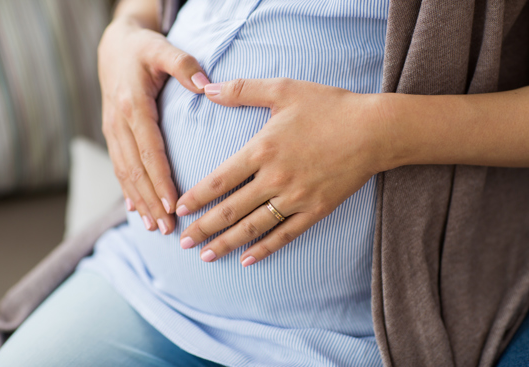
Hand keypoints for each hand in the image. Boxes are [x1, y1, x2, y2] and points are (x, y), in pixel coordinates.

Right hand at [98, 16, 209, 233]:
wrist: (113, 48)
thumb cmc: (143, 49)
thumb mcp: (162, 48)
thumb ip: (184, 65)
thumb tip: (206, 86)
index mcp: (133, 106)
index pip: (149, 151)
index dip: (160, 180)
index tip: (174, 205)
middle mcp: (118, 123)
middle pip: (135, 170)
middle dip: (151, 202)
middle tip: (168, 228)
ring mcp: (112, 131)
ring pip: (125, 174)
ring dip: (139, 202)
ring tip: (155, 227)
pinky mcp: (113, 135)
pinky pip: (119, 168)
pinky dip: (128, 191)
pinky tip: (136, 211)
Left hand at [175, 78, 392, 265]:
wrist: (374, 130)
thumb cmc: (329, 107)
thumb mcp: (283, 89)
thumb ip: (241, 90)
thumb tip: (205, 88)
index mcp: (262, 150)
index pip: (219, 180)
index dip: (196, 197)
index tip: (179, 209)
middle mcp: (275, 178)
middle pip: (230, 210)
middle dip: (203, 228)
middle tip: (183, 242)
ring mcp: (296, 198)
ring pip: (253, 227)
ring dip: (227, 243)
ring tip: (206, 256)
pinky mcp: (316, 210)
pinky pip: (285, 234)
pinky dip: (265, 248)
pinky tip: (248, 259)